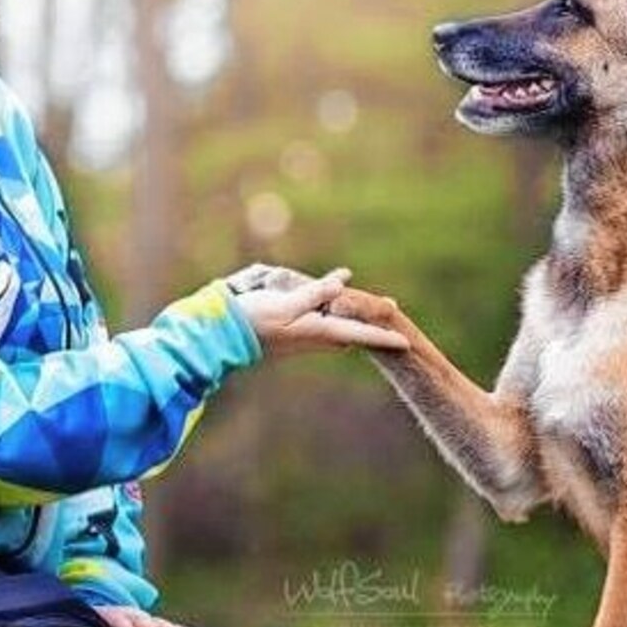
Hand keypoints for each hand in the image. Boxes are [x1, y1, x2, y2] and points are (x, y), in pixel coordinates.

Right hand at [230, 268, 409, 356]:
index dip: (381, 337)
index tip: (405, 343)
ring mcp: (302, 333)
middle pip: (351, 329)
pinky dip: (331, 308)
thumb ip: (313, 294)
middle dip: (371, 322)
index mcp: (317, 331)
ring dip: (353, 315)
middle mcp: (313, 335)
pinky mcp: (290, 328)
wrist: (221, 334)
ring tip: (370, 306)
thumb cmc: (252, 320)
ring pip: (336, 323)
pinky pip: (320, 318)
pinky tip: (334, 297)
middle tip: (391, 308)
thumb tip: (341, 283)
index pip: (357, 334)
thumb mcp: (284, 304)